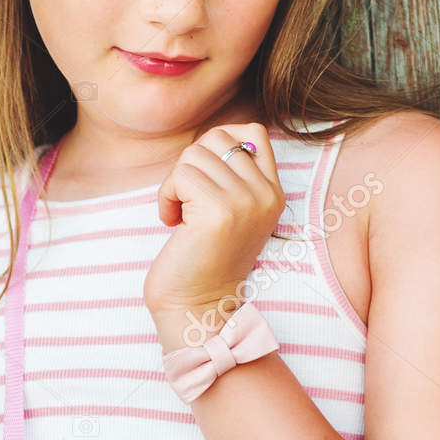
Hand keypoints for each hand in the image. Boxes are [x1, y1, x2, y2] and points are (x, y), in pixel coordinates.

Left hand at [142, 123, 285, 348]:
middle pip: (218, 138)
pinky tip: (171, 222)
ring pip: (194, 155)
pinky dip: (166, 197)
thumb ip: (231, 174)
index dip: (218, 144)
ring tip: (180, 214)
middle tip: (187, 200)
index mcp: (274, 192)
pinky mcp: (219, 211)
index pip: (253, 132)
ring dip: (175, 183)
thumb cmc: (203, 258)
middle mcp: (266, 194)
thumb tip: (211, 139)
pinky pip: (180, 176)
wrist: (198, 307)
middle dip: (191, 164)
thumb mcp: (231, 211)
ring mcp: (246, 201)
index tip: (203, 181)